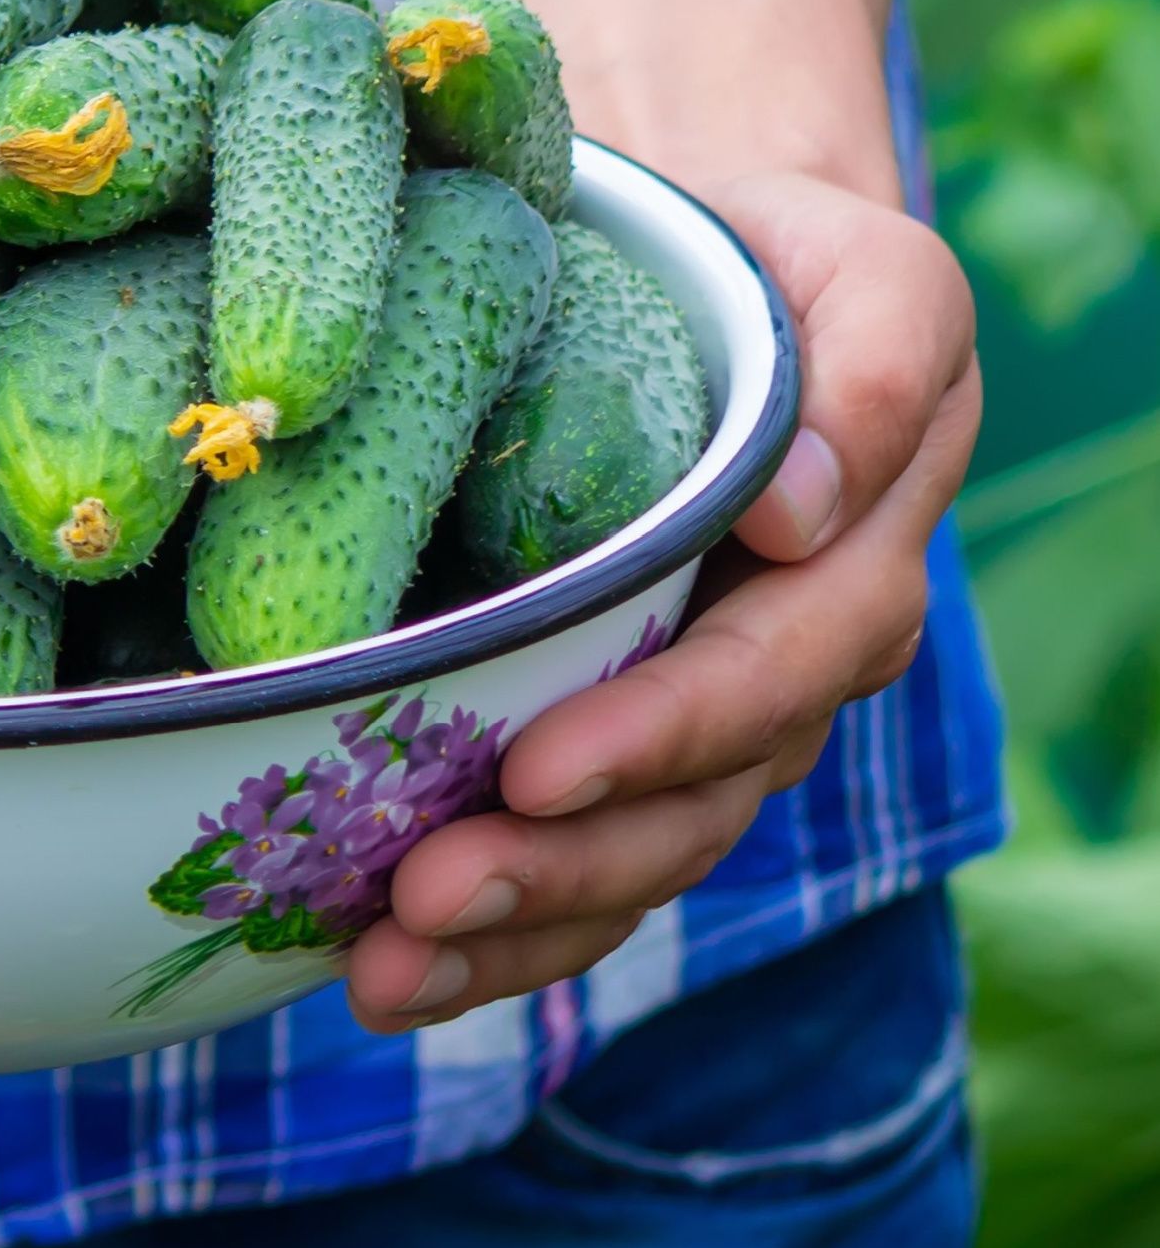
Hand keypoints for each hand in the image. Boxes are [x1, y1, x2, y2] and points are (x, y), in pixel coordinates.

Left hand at [342, 171, 980, 1033]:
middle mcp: (774, 677)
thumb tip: (804, 508)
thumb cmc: (781, 272)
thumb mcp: (867, 278)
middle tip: (420, 894)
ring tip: (376, 966)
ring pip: (621, 868)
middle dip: (555, 867)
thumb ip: (877, 372)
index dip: (658, 737)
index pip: (762, 683)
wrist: (705, 286)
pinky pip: (566, 870)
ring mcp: (689, 731)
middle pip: (685, 813)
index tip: (537, 767)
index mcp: (844, 576)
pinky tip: (370, 974)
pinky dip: (480, 941)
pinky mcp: (606, 750)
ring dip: (502, 932)